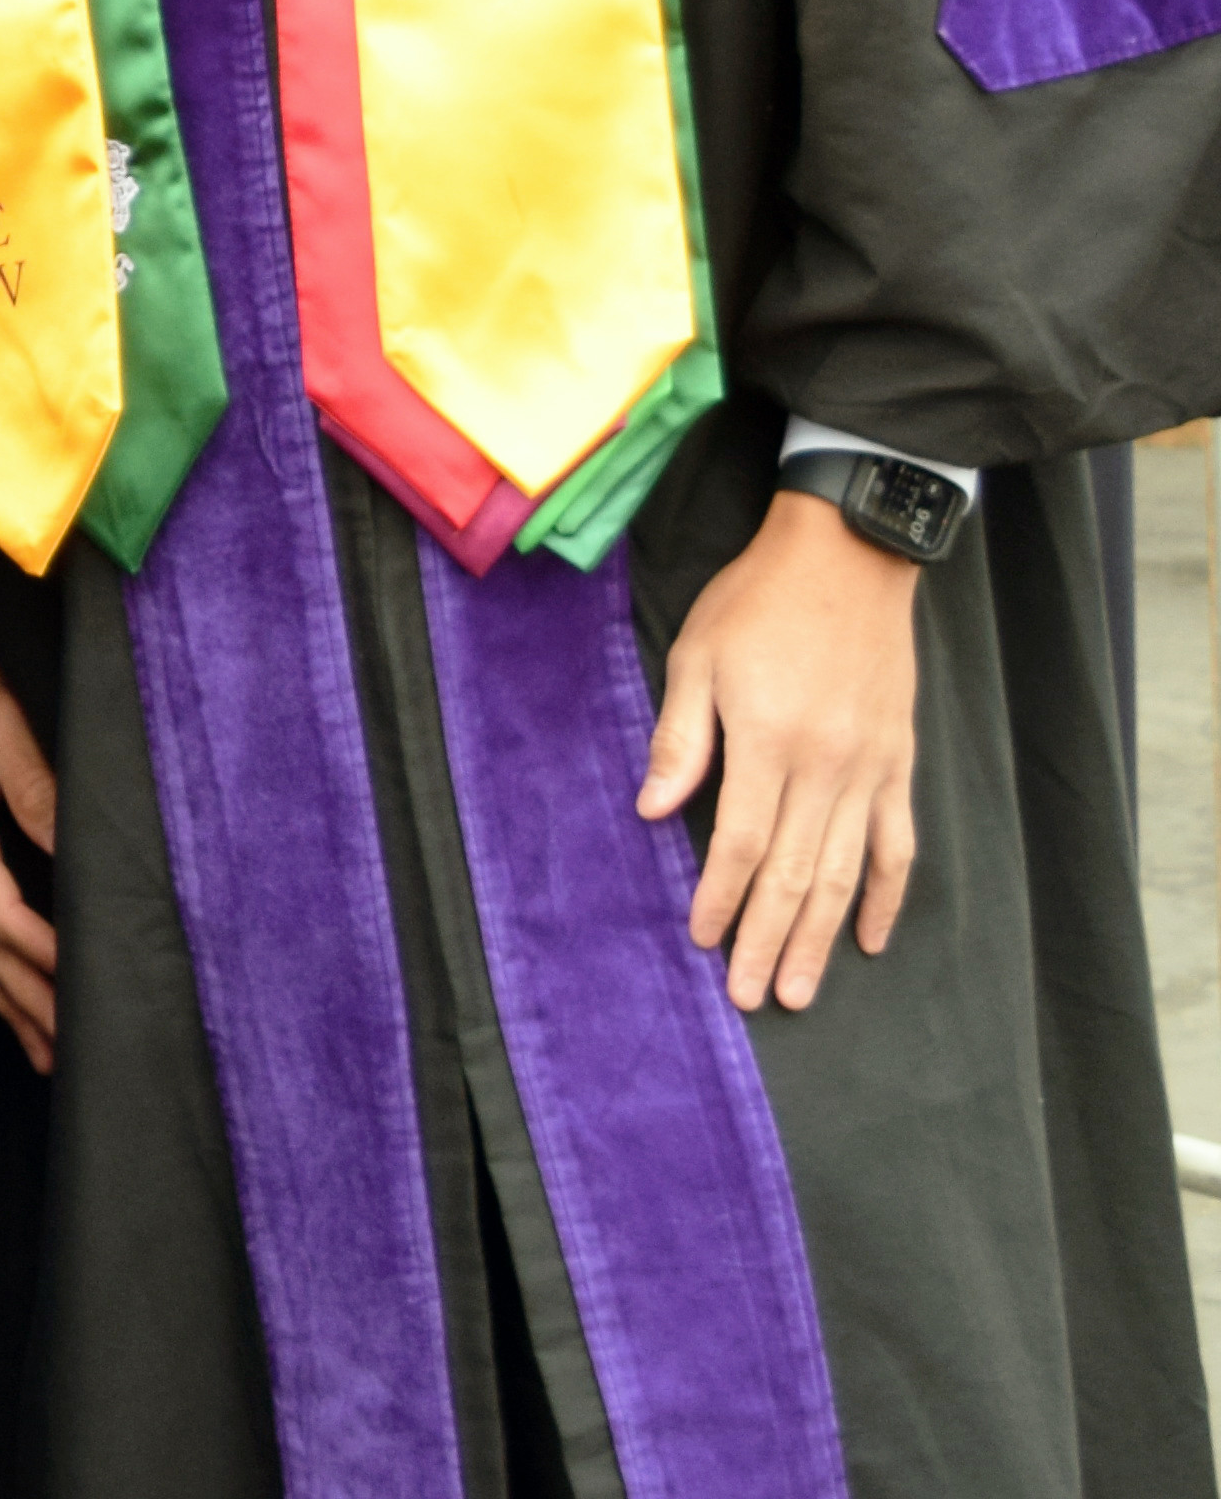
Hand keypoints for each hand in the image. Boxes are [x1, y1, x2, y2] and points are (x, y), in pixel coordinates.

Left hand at [641, 487, 924, 1010]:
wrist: (848, 558)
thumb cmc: (757, 603)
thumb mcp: (697, 656)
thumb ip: (680, 738)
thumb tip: (653, 810)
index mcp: (770, 740)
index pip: (744, 843)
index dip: (722, 897)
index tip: (702, 940)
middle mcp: (827, 766)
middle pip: (796, 874)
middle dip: (767, 939)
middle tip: (750, 997)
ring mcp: (871, 769)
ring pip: (847, 874)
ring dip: (821, 938)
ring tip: (798, 990)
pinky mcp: (900, 764)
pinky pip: (898, 846)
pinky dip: (887, 897)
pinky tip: (872, 940)